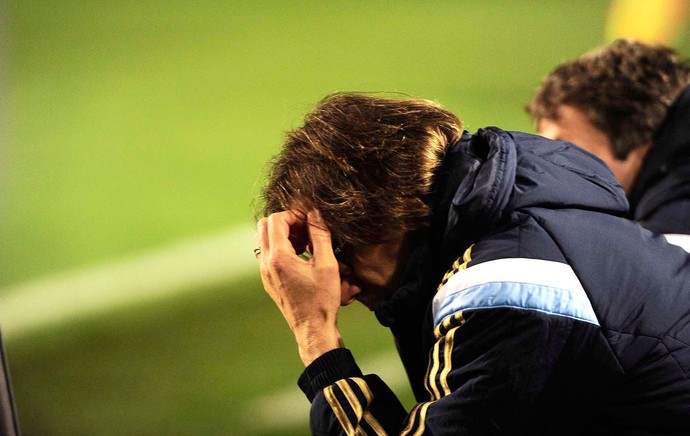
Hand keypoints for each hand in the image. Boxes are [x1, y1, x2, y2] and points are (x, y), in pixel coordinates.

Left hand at [257, 210, 342, 365]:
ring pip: (264, 240)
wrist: (313, 328)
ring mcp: (264, 273)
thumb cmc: (322, 299)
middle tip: (306, 231)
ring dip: (283, 235)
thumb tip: (315, 213)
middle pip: (264, 226)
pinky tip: (302, 257)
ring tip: (306, 244)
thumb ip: (320, 235)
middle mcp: (266, 264)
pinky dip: (282, 248)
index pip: (276, 220)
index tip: (310, 223)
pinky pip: (268, 254)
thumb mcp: (327, 264)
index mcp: (278, 258)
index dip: (294, 215)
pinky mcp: (268, 281)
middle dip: (286, 222)